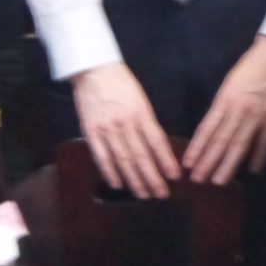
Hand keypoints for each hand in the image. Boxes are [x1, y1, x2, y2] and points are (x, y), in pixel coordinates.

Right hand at [71, 62, 178, 198]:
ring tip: (143, 194)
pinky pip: (101, 156)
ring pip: (122, 159)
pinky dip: (109, 171)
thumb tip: (157, 147)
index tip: (174, 177)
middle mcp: (125, 123)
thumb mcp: (141, 100)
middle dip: (152, 177)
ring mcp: (107, 128)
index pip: (157, 142)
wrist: (94, 71)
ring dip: (133, 179)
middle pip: (141, 155)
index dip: (165, 160)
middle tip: (161, 194)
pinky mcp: (91, 131)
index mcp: (142, 113)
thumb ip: (147, 122)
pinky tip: (117, 184)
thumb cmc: (122, 84)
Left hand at [185, 35, 265, 184]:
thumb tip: (212, 129)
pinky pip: (265, 141)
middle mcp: (240, 110)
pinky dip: (259, 156)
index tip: (187, 164)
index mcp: (225, 99)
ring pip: (240, 144)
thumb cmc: (250, 67)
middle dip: (208, 161)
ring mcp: (258, 115)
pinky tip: (252, 170)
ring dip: (228, 164)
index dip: (197, 147)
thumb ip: (222, 106)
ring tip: (218, 180)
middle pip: (222, 140)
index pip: (208, 129)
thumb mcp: (230, 83)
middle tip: (198, 180)